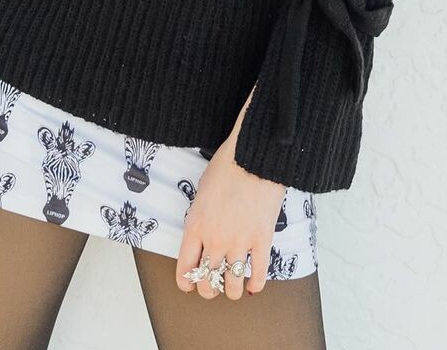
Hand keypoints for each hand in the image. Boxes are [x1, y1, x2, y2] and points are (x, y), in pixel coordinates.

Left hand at [175, 136, 285, 298]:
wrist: (253, 156)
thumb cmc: (227, 166)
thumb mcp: (202, 192)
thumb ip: (201, 218)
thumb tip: (204, 234)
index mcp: (195, 227)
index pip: (185, 270)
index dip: (187, 283)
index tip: (191, 284)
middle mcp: (215, 240)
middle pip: (208, 283)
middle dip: (209, 289)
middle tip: (214, 285)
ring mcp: (239, 242)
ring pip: (233, 286)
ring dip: (233, 291)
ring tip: (234, 286)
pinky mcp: (262, 240)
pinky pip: (258, 276)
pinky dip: (255, 285)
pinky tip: (254, 284)